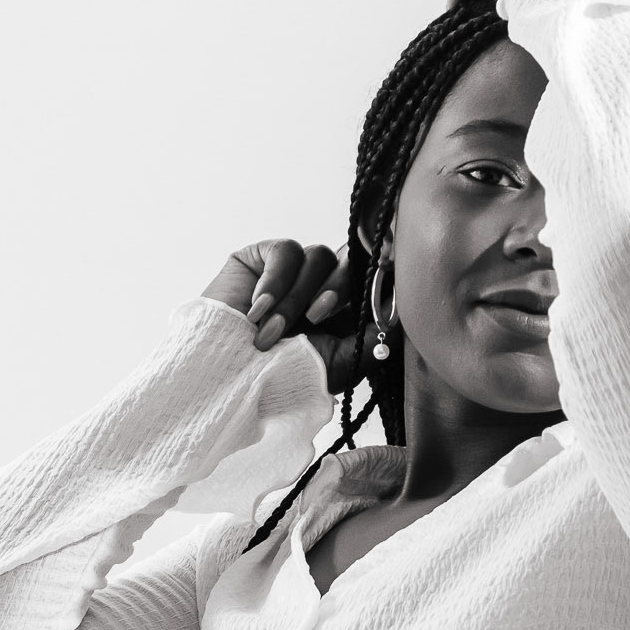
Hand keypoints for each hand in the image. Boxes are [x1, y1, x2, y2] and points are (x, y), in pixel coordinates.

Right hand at [201, 239, 375, 394]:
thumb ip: (372, 341)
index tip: (390, 265)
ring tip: (272, 332)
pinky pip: (286, 251)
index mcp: (344, 309)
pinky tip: (256, 310)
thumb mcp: (336, 366)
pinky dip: (275, 282)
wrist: (224, 376)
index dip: (382, 267)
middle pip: (349, 260)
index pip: (370, 276)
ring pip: (318, 257)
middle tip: (317, 316)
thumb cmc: (278, 377)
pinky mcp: (262, 257)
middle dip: (338, 287)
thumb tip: (404, 313)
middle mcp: (321, 285)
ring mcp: (293, 270)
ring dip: (296, 298)